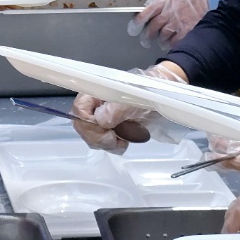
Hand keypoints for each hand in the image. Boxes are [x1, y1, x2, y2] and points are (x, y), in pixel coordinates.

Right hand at [69, 62, 186, 153]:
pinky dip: (112, 147)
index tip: (106, 131)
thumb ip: (117, 109)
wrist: (161, 97)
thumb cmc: (148, 92)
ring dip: (106, 144)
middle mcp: (94, 105)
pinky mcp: (109, 129)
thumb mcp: (135, 98)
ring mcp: (100, 117)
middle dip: (97, 137)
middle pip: (82, 126)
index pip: (78, 108)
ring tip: (122, 142)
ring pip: (91, 137)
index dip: (87, 123)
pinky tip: (122, 143)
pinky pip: (102, 143)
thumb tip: (100, 121)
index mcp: (96, 92)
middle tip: (115, 140)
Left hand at [130, 0, 214, 49]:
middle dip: (148, 35)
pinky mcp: (186, 30)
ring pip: (163, 35)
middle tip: (145, 40)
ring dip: (160, 40)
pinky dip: (171, 44)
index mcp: (164, 2)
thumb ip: (162, 1)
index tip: (133, 28)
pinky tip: (171, 44)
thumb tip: (150, 6)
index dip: (138, 21)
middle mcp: (168, 12)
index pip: (147, 11)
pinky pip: (175, 41)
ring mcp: (176, 22)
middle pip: (153, 26)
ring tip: (160, 43)